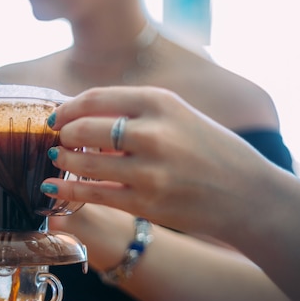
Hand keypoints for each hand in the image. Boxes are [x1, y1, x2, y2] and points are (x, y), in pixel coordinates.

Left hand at [40, 86, 273, 234]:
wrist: (248, 194)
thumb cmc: (209, 150)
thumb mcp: (178, 115)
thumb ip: (134, 111)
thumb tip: (82, 111)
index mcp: (160, 102)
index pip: (96, 97)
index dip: (68, 107)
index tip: (57, 115)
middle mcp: (153, 132)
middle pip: (84, 127)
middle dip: (63, 133)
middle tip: (58, 138)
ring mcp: (148, 170)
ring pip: (84, 161)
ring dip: (63, 159)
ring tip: (57, 158)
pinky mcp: (145, 202)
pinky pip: (93, 194)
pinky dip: (67, 191)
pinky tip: (51, 188)